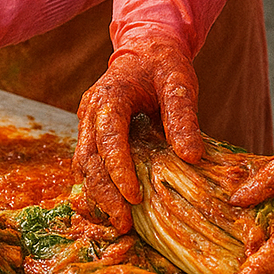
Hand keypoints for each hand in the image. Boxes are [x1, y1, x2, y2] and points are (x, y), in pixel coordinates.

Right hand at [72, 37, 201, 233]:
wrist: (145, 50)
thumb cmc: (164, 65)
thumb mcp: (179, 83)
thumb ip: (183, 117)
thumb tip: (191, 156)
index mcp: (110, 96)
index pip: (108, 138)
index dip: (118, 170)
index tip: (135, 197)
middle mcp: (90, 112)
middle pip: (87, 159)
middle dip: (104, 194)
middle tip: (125, 223)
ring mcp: (87, 125)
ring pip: (82, 167)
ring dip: (96, 197)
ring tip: (119, 224)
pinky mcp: (91, 137)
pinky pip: (86, 167)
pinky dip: (95, 190)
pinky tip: (110, 211)